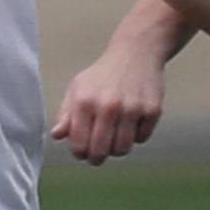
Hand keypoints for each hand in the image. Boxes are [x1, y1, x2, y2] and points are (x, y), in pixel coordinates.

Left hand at [54, 38, 167, 163]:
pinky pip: (141, 139)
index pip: (79, 145)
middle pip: (100, 152)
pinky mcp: (152, 110)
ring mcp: (132, 109)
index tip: (82, 151)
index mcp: (84, 102)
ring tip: (114, 137)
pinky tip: (132, 122)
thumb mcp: (78, 88)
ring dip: (117, 148)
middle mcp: (108, 106)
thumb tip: (57, 135)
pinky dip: (136, 136)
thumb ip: (66, 114)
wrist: (136, 52)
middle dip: (96, 158)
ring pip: (122, 149)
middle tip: (97, 154)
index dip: (79, 153)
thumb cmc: (104, 74)